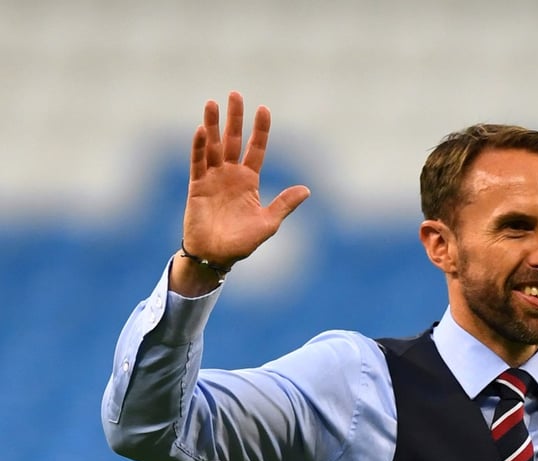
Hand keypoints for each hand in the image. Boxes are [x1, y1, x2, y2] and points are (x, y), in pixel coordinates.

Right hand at [173, 91, 309, 294]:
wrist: (216, 257)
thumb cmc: (242, 242)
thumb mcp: (268, 222)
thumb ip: (284, 204)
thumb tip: (307, 189)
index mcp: (249, 181)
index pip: (256, 149)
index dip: (260, 130)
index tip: (264, 109)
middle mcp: (230, 175)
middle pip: (233, 140)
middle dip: (234, 118)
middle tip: (235, 94)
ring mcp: (212, 179)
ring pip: (213, 146)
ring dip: (212, 125)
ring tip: (212, 103)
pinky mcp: (196, 186)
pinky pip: (198, 163)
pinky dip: (199, 147)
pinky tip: (201, 130)